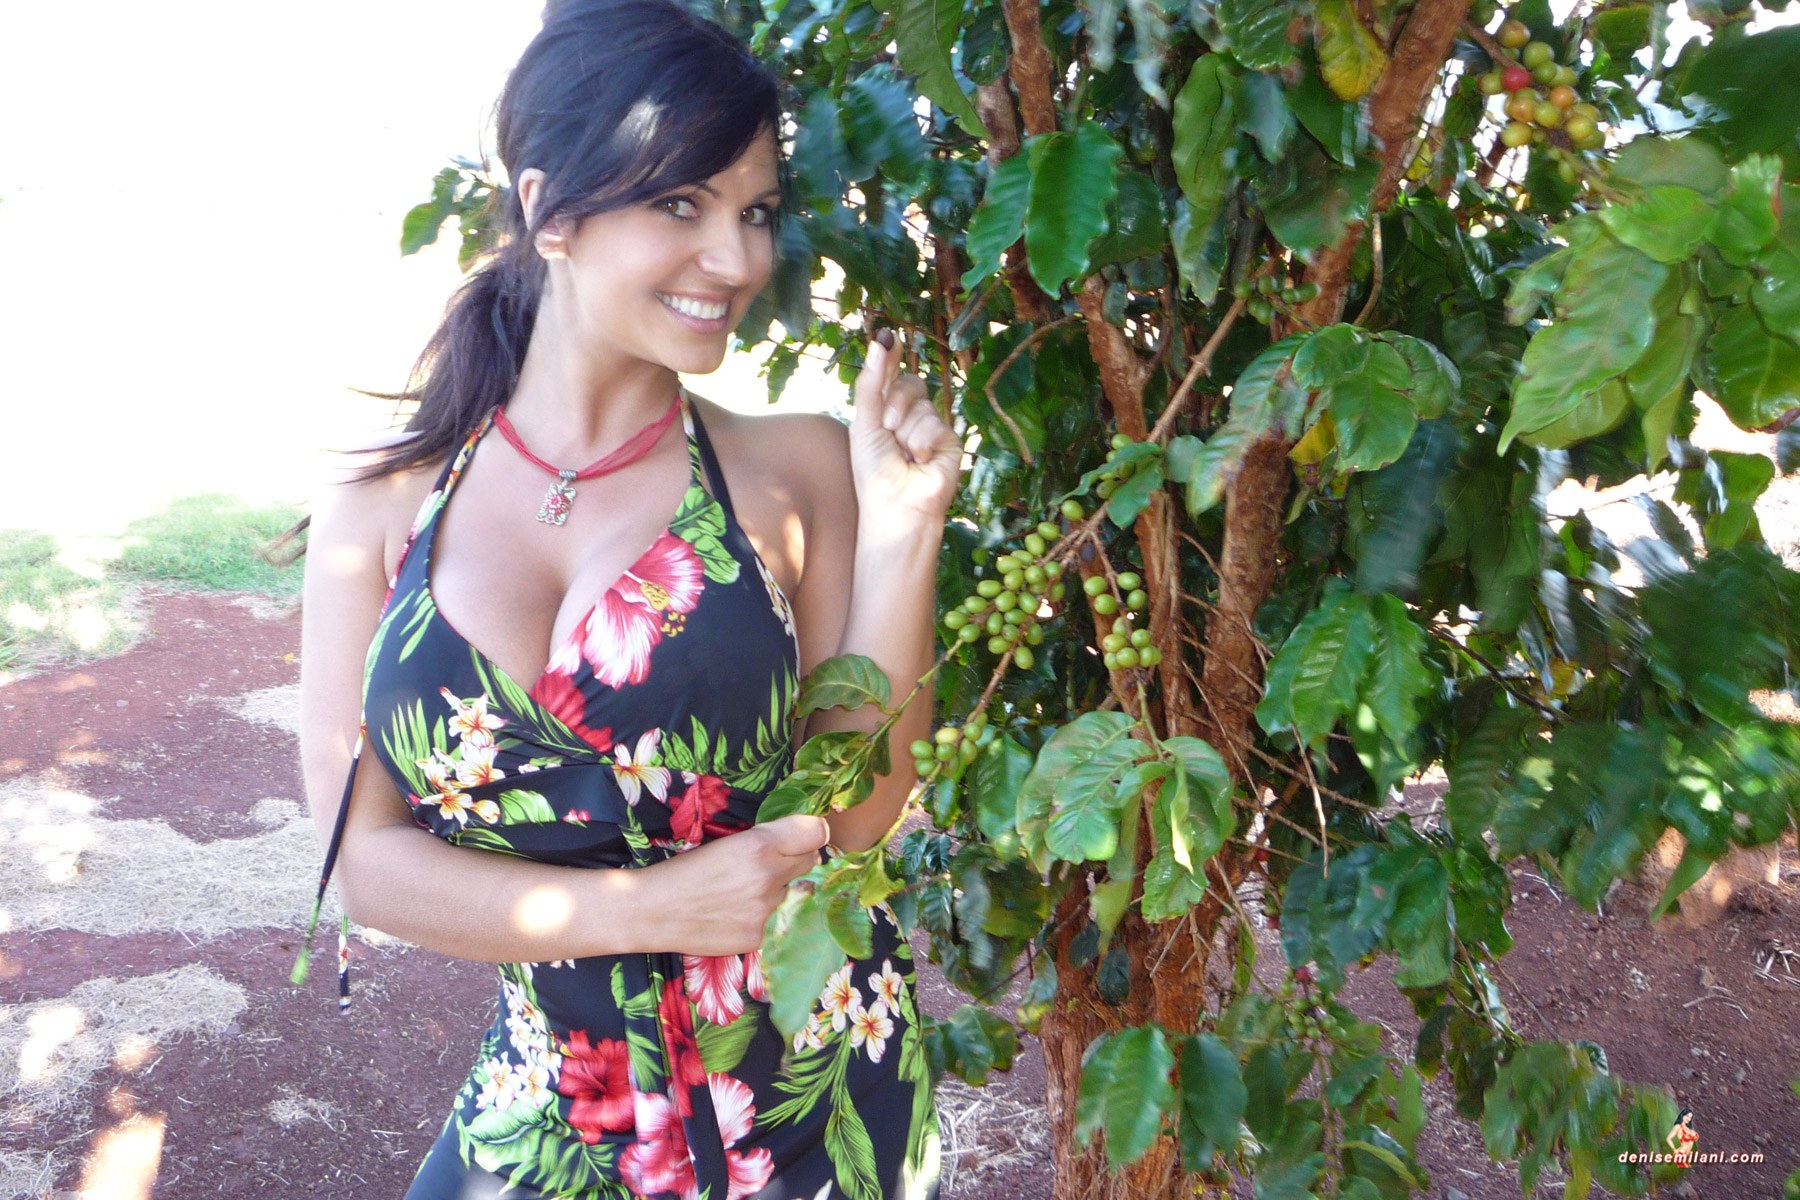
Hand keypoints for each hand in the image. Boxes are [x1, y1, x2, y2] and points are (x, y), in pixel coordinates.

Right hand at [652, 814, 830, 955]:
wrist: (652, 911)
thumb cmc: (685, 870)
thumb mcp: (727, 842)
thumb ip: (768, 840)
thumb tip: (804, 840)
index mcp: (759, 845)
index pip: (816, 833)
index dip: (810, 832)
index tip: (802, 836)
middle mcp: (769, 878)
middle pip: (812, 862)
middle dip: (797, 859)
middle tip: (773, 863)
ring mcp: (765, 912)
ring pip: (796, 893)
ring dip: (782, 890)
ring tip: (747, 892)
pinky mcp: (758, 938)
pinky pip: (778, 920)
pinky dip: (767, 916)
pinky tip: (738, 914)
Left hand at [849, 330, 959, 533]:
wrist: (896, 506)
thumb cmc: (874, 472)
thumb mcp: (865, 423)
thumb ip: (871, 383)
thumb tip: (881, 341)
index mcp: (885, 410)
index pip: (889, 375)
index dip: (890, 356)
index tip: (890, 335)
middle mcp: (909, 415)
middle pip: (908, 383)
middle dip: (895, 402)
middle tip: (887, 428)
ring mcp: (931, 427)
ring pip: (922, 405)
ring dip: (907, 431)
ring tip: (904, 456)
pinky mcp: (950, 440)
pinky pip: (936, 424)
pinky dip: (923, 442)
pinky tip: (921, 462)